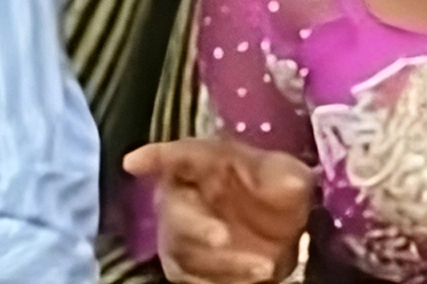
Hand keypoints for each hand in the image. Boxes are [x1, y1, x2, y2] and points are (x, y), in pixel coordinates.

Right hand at [125, 139, 314, 283]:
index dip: (154, 158)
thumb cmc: (275, 191)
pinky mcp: (189, 269)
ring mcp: (182, 236)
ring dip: (222, 263)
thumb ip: (287, 178)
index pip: (176, 155)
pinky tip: (252, 281)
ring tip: (263, 267)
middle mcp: (184, 198)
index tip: (135, 162)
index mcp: (204, 164)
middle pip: (175, 212)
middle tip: (221, 237)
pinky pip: (193, 281)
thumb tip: (292, 184)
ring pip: (184, 253)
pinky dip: (221, 283)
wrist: (283, 233)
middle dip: (195, 227)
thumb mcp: (288, 176)